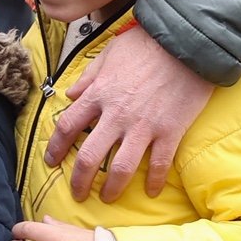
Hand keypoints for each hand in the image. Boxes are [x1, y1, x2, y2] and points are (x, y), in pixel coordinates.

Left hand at [46, 25, 214, 201]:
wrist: (190, 43)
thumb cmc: (147, 44)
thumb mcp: (109, 54)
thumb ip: (88, 77)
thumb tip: (70, 95)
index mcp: (98, 96)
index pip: (67, 127)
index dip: (55, 148)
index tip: (51, 161)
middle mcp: (116, 116)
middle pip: (88, 157)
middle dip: (78, 181)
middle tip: (77, 194)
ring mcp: (143, 126)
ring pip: (120, 168)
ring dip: (111, 188)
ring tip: (107, 198)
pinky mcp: (170, 131)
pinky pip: (160, 164)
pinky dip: (156, 181)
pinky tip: (153, 191)